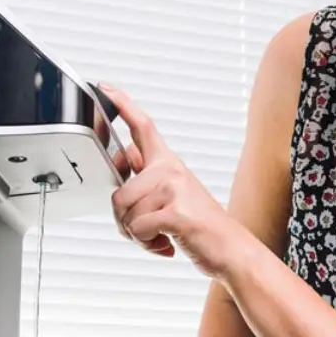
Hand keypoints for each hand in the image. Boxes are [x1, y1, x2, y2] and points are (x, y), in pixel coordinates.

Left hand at [101, 84, 245, 277]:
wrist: (231, 249)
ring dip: (138, 235)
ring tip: (160, 236)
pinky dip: (147, 244)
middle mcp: (170, 169)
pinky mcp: (175, 212)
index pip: (141, 126)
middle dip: (123, 219)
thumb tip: (121, 168)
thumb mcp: (172, 195)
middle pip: (118, 191)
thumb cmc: (199, 226)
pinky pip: (138, 229)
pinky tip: (166, 244)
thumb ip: (146, 180)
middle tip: (145, 228)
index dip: (121, 105)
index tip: (104, 87)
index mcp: (168, 162)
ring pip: (126, 215)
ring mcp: (174, 188)